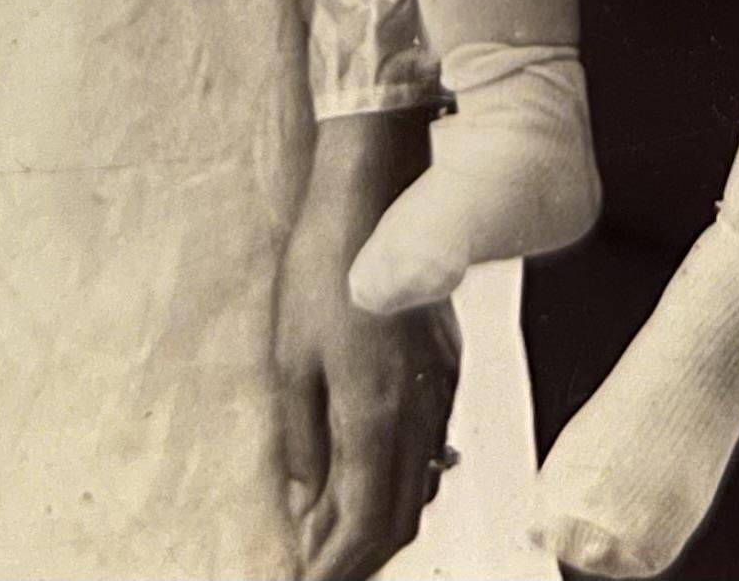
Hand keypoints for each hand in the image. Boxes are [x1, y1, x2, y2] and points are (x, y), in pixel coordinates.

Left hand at [273, 111, 460, 579]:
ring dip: (382, 525)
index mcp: (375, 416)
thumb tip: (305, 506)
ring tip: (336, 538)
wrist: (374, 196)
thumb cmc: (320, 268)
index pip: (364, 526)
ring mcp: (441, 390)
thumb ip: (301, 443)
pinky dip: (401, 482)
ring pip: (421, 488)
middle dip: (361, 559)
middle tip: (318, 571)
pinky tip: (371, 479)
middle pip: (401, 520)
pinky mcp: (447, 367)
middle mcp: (419, 413)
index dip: (334, 568)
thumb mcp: (291, 360)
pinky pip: (430, 448)